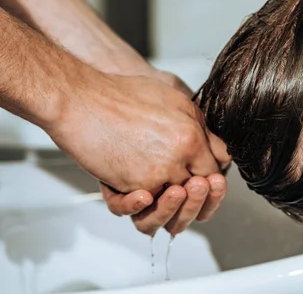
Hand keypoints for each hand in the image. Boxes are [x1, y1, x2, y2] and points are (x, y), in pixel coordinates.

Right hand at [45, 70, 230, 233]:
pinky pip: (145, 208)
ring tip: (173, 193)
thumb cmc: (125, 95)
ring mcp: (154, 174)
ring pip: (176, 204)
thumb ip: (201, 127)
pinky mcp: (131, 185)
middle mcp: (178, 157)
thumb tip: (218, 148)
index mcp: (193, 136)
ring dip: (176, 204)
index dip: (212, 173)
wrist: (83, 100)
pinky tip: (147, 198)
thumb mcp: (176, 102)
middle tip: (193, 188)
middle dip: (199, 192)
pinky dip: (146, 207)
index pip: (216, 167)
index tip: (205, 173)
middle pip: (200, 189)